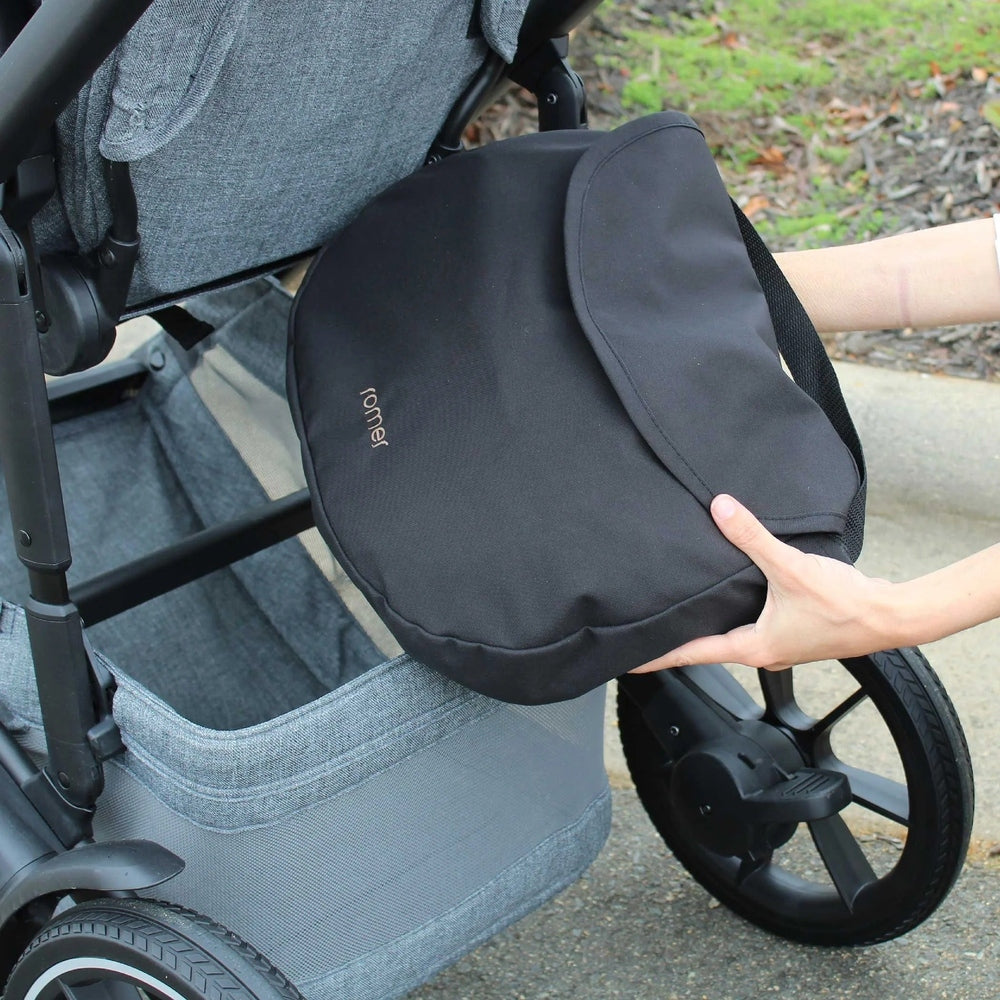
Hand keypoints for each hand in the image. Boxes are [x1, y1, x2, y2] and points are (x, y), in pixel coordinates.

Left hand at [630, 494, 895, 672]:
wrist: (890, 615)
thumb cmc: (844, 604)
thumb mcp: (789, 567)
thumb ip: (752, 537)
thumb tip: (720, 508)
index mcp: (752, 648)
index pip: (692, 654)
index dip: (659, 655)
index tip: (629, 660)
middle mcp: (762, 652)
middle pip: (708, 647)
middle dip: (679, 637)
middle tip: (647, 628)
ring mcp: (779, 644)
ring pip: (731, 635)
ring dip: (708, 623)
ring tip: (681, 608)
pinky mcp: (793, 631)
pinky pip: (753, 624)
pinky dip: (734, 612)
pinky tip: (730, 593)